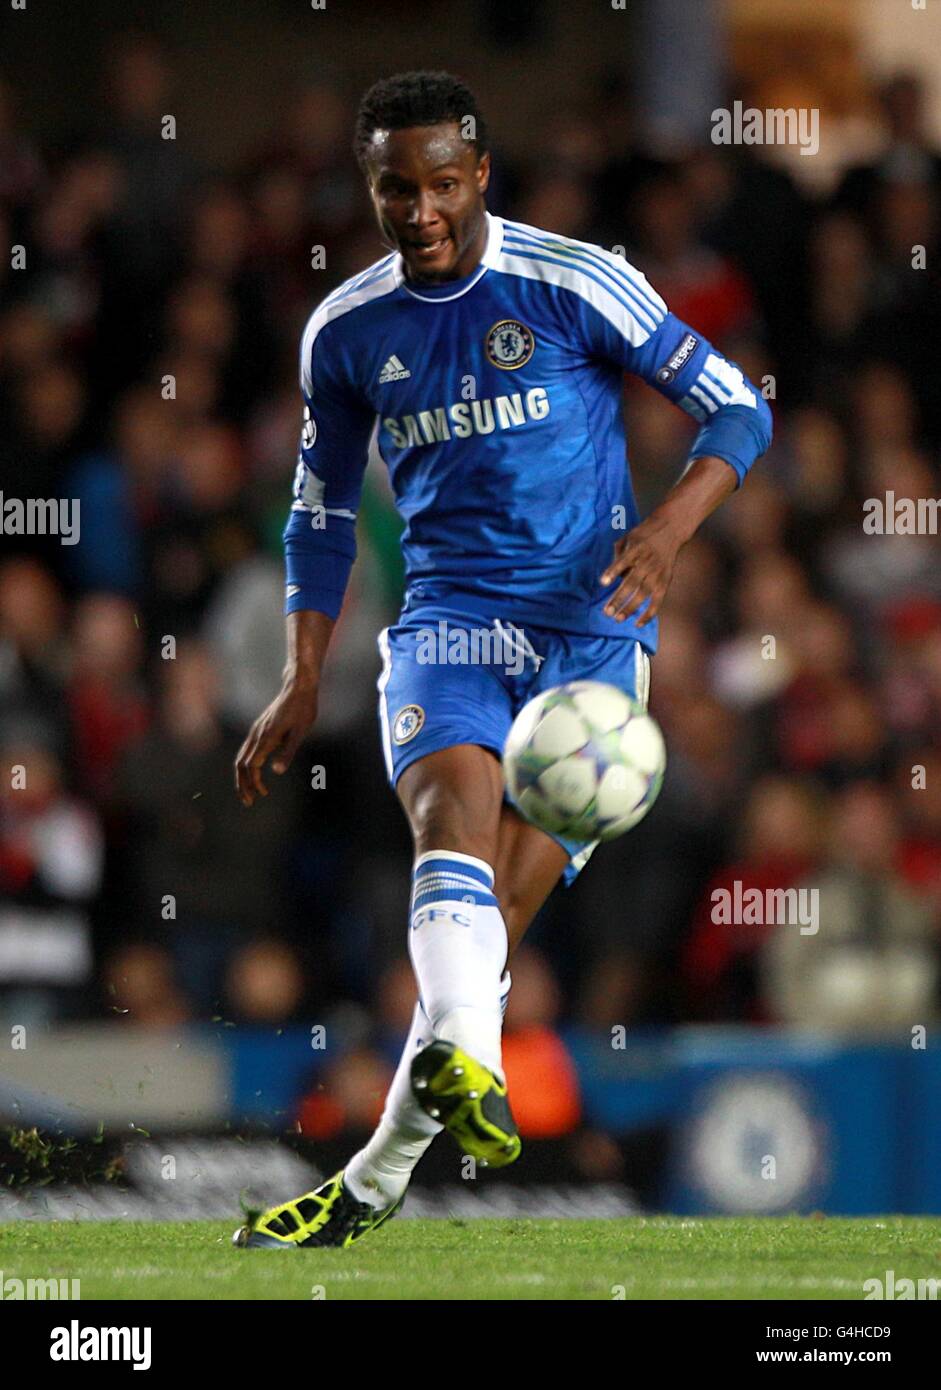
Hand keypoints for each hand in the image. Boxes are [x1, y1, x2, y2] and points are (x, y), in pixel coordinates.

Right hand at [234, 680, 318, 805]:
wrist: (298, 686)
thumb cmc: (303, 708)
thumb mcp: (301, 732)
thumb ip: (288, 752)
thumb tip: (276, 772)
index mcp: (266, 738)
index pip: (251, 766)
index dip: (253, 783)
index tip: (261, 795)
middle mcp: (257, 735)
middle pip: (240, 764)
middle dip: (242, 785)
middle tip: (248, 802)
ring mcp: (256, 731)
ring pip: (241, 757)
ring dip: (243, 777)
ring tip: (251, 792)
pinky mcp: (260, 728)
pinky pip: (247, 750)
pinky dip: (247, 765)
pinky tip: (257, 772)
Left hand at [600, 513, 682, 626]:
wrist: (671, 530)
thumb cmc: (645, 535)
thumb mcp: (629, 536)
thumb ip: (618, 552)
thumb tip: (613, 574)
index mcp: (637, 549)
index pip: (623, 561)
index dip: (613, 571)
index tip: (603, 582)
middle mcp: (647, 562)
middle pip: (632, 582)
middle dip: (619, 598)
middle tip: (607, 612)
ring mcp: (657, 572)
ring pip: (643, 594)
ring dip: (630, 608)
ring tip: (617, 619)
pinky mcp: (665, 580)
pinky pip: (658, 600)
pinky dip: (649, 613)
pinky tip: (638, 623)